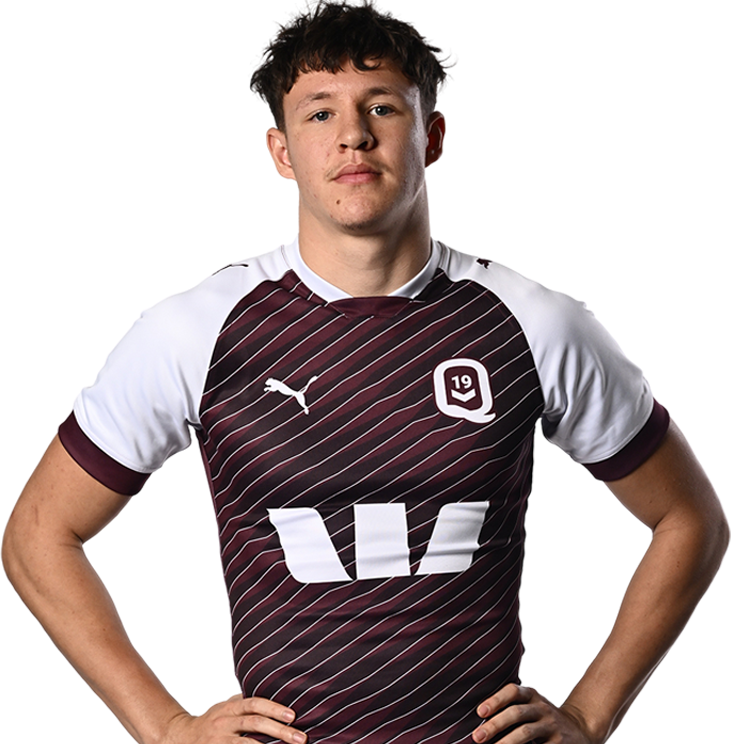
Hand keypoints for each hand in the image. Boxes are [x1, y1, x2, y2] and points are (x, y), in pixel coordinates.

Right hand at [162, 693, 306, 743]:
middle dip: (279, 731)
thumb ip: (245, 702)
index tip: (293, 715)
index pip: (255, 703)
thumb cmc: (212, 720)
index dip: (274, 708)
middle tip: (301, 738)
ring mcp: (220, 739)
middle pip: (255, 723)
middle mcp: (225, 721)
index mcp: (230, 707)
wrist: (180, 736)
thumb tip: (275, 693)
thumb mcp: (226, 706)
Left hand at [472, 684, 593, 742]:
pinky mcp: (559, 743)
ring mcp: (551, 725)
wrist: (580, 729)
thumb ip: (511, 707)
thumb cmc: (542, 718)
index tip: (480, 712)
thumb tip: (481, 721)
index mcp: (532, 695)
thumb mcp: (531, 705)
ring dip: (506, 742)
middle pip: (516, 713)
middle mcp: (542, 708)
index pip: (512, 691)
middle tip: (477, 737)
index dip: (495, 700)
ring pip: (526, 732)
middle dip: (495, 725)